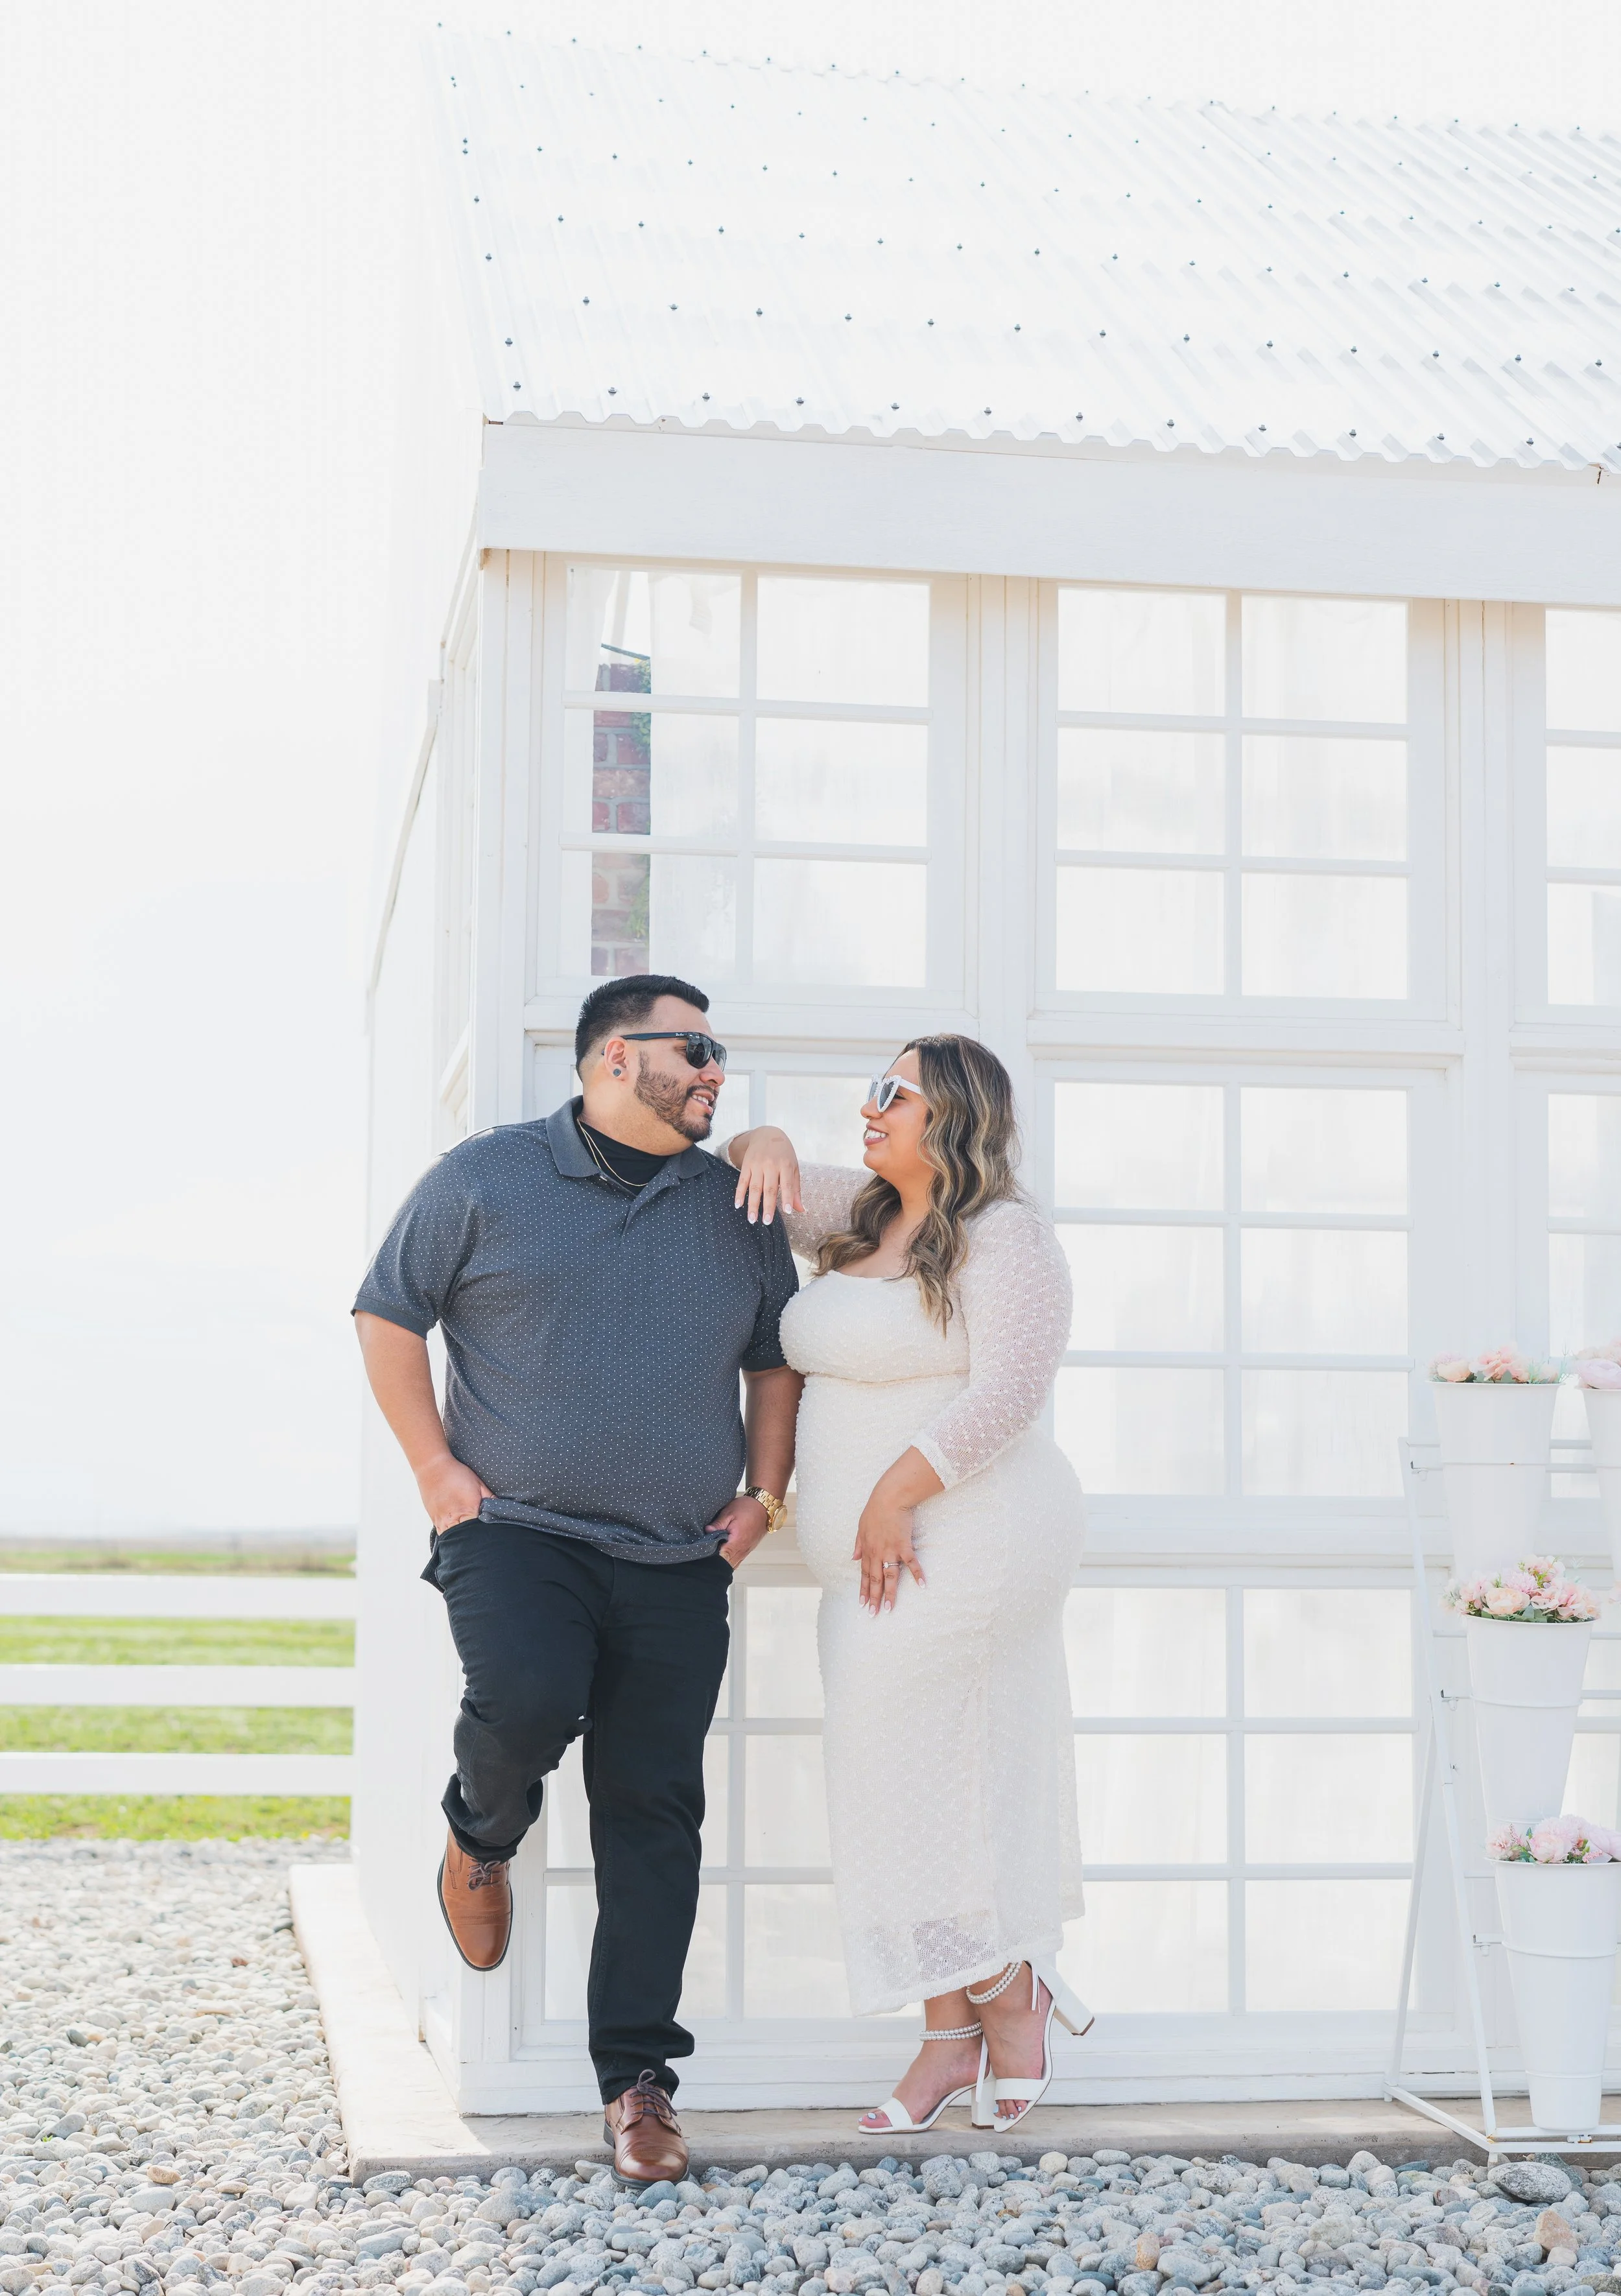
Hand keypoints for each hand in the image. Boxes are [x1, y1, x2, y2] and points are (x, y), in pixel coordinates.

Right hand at [416, 1451, 493, 1533]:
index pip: (478, 1531)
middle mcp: (453, 1518)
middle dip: (473, 1540)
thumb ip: (490, 1498)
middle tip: (480, 1539)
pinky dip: (449, 1536)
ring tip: (468, 1538)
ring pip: (452, 1539)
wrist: (433, 1468)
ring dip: (460, 1539)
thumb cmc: (457, 1474)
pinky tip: (455, 1533)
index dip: (485, 1534)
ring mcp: (441, 1521)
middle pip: (465, 1538)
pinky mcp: (434, 1520)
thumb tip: (501, 1509)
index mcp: (467, 1511)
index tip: (489, 1534)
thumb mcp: (478, 1484)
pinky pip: (442, 1534)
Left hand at [707, 1493, 771, 1569]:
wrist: (764, 1507)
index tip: (706, 1554)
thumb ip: (718, 1524)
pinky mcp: (748, 1550)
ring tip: (715, 1553)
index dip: (713, 1558)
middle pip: (727, 1564)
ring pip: (733, 1564)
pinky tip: (724, 1553)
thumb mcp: (729, 1512)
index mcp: (737, 1541)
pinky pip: (738, 1560)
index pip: (723, 1558)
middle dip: (717, 1562)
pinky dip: (730, 1560)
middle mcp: (743, 1549)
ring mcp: (746, 1551)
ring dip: (723, 1561)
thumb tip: (707, 1531)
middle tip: (708, 1553)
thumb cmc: (748, 1508)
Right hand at [731, 1126, 803, 1226]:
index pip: (787, 1184)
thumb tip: (800, 1210)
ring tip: (752, 1219)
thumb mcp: (794, 1167)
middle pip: (769, 1188)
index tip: (788, 1212)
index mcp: (786, 1165)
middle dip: (768, 1206)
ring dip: (752, 1204)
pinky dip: (739, 1194)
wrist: (767, 1133)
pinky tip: (738, 1205)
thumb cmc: (784, 1154)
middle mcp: (771, 1165)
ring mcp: (757, 1165)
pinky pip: (742, 1181)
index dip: (787, 1197)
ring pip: (754, 1187)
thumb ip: (795, 1189)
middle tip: (767, 1222)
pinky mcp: (746, 1165)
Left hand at [854, 1487, 924, 1612]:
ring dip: (890, 1594)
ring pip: (890, 1577)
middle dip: (874, 1598)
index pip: (863, 1574)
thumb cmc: (875, 1510)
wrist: (889, 1498)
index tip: (862, 1604)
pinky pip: (911, 1563)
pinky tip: (922, 1585)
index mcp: (867, 1550)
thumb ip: (857, 1544)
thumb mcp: (860, 1527)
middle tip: (874, 1614)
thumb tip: (853, 1558)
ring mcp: (891, 1551)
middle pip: (875, 1580)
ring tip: (890, 1609)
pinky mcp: (904, 1546)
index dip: (863, 1590)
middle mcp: (877, 1553)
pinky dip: (917, 1574)